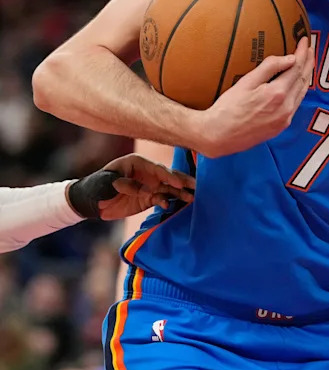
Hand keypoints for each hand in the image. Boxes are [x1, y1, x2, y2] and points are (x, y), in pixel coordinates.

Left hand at [69, 153, 195, 219]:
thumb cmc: (97, 186)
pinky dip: (168, 203)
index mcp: (138, 163)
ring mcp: (150, 186)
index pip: (157, 169)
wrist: (90, 201)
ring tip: (192, 197)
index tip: (178, 183)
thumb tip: (146, 191)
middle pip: (169, 176)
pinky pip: (162, 199)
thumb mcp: (107, 182)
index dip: (169, 176)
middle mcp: (147, 173)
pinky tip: (171, 206)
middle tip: (196, 185)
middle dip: (182, 181)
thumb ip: (126, 184)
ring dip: (180, 193)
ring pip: (169, 188)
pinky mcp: (149, 198)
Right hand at [197, 37, 313, 156]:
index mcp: (278, 93)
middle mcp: (287, 107)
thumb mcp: (246, 82)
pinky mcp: (282, 126)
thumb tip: (291, 58)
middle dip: (308, 62)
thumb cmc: (228, 108)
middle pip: (303, 79)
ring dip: (306, 76)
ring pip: (302, 92)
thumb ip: (269, 68)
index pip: (296, 67)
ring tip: (308, 63)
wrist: (219, 136)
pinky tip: (298, 84)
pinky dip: (300, 90)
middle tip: (310, 48)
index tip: (305, 41)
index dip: (302, 53)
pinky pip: (296, 104)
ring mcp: (286, 118)